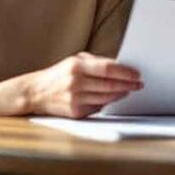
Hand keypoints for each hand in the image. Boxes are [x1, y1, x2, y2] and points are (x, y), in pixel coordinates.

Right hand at [25, 52, 142, 117]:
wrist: (35, 92)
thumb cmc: (58, 75)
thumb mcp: (74, 61)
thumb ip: (95, 63)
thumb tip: (120, 67)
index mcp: (76, 66)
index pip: (108, 68)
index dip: (125, 72)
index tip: (137, 74)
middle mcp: (76, 82)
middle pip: (110, 85)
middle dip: (128, 85)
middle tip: (138, 84)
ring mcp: (75, 99)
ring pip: (106, 98)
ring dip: (121, 94)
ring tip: (129, 90)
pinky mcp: (75, 112)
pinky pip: (98, 108)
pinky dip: (107, 103)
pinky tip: (113, 98)